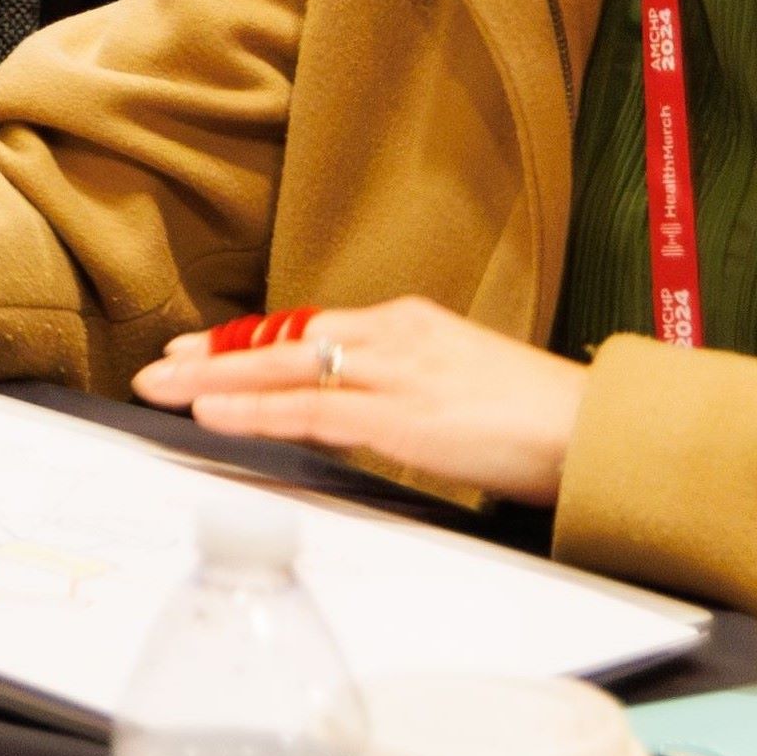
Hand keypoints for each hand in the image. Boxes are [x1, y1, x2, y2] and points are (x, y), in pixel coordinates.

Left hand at [130, 297, 585, 502]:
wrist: (595, 429)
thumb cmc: (539, 418)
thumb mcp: (460, 385)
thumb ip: (405, 391)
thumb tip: (362, 412)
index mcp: (409, 325)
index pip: (311, 329)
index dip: (250, 341)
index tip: (203, 352)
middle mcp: (396, 337)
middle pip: (286, 340)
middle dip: (217, 357)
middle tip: (161, 367)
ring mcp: (397, 374)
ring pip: (286, 369)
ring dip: (217, 383)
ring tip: (165, 390)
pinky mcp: (403, 417)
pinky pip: (312, 410)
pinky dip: (256, 410)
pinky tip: (216, 415)